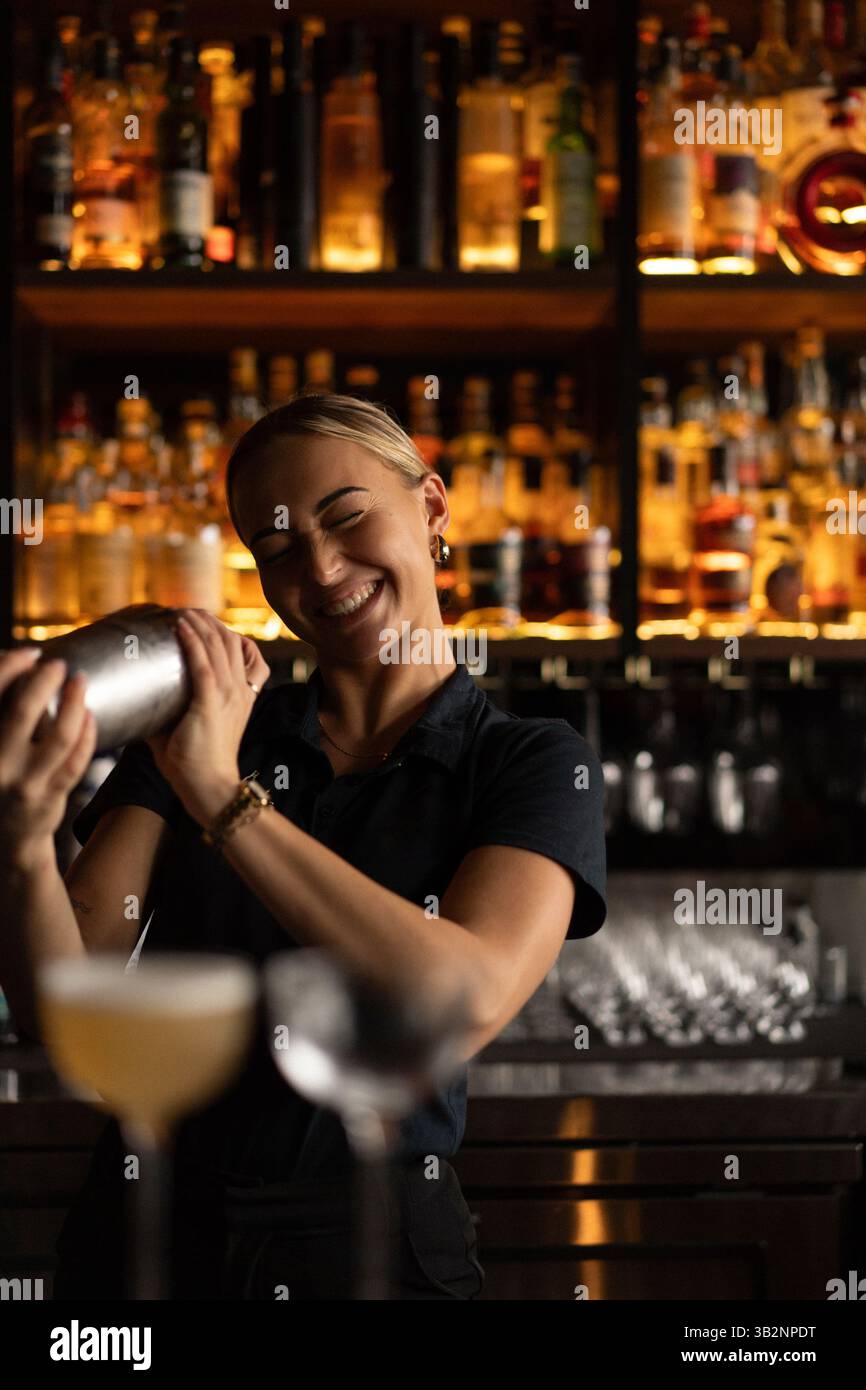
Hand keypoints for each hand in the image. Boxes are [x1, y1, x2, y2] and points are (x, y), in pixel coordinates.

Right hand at [0, 648, 96, 871]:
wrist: (9, 835)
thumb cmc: (2, 774)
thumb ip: (5, 711)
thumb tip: (25, 660)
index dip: (9, 667)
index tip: (30, 653)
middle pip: (22, 711)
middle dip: (45, 681)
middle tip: (59, 666)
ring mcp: (23, 784)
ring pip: (59, 737)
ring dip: (74, 704)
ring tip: (80, 684)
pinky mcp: (49, 798)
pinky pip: (76, 761)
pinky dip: (86, 734)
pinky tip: (89, 716)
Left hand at [146, 610, 269, 826]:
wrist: (209, 786)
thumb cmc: (194, 762)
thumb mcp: (189, 725)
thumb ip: (170, 707)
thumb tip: (137, 695)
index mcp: (239, 695)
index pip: (238, 650)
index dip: (220, 630)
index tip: (198, 619)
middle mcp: (238, 691)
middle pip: (227, 641)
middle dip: (206, 620)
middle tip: (185, 609)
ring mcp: (228, 696)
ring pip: (217, 646)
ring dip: (197, 624)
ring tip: (180, 611)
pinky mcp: (212, 703)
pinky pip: (203, 665)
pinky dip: (192, 642)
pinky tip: (180, 628)